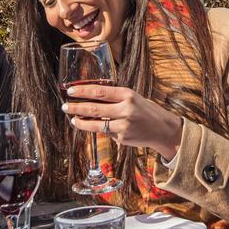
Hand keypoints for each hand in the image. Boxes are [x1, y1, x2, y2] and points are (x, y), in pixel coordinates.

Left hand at [61, 84, 182, 160]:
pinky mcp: (122, 138)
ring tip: (72, 119)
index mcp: (127, 95)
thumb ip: (113, 97)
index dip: (83, 91)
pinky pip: (105, 132)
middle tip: (64, 106)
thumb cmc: (144, 110)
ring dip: (81, 122)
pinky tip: (91, 126)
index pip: (99, 91)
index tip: (70, 91)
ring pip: (96, 124)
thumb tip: (88, 97)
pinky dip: (97, 128)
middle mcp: (125, 110)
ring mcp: (124, 126)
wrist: (163, 129)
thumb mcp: (131, 97)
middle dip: (76, 108)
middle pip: (94, 109)